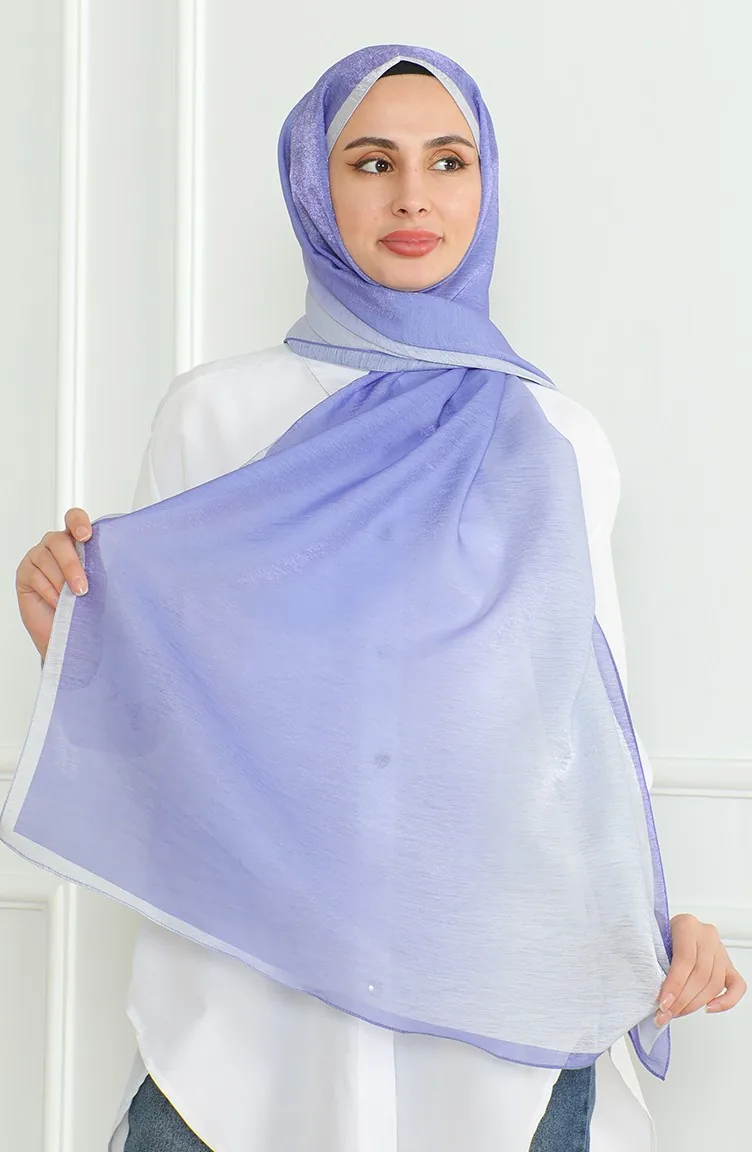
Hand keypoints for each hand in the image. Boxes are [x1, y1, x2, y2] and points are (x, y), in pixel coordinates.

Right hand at [16, 508, 92, 659]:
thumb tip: (117, 566)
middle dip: (72, 565)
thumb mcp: (98, 585)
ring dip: (61, 581)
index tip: (86, 536)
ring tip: (72, 599)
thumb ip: (100, 568)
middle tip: (82, 588)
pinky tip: (58, 602)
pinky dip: (49, 591)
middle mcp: (56, 545)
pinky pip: (35, 575)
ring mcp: (38, 557)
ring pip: (46, 559)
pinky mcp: (24, 572)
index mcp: (77, 540)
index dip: (78, 522)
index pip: (74, 519)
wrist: (67, 632)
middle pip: (59, 541)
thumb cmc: (84, 606)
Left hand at [654, 913, 747, 1024]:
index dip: (675, 985)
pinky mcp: (729, 965)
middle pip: (700, 974)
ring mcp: (720, 951)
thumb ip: (654, 960)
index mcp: (687, 925)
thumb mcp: (654, 939)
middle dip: (682, 1000)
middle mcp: (707, 936)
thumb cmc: (661, 935)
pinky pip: (737, 986)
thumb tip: (652, 992)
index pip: (685, 959)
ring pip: (714, 983)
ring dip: (695, 1004)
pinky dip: (726, 1001)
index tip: (663, 1003)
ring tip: (677, 1013)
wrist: (670, 928)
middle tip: (666, 1014)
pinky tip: (709, 1008)